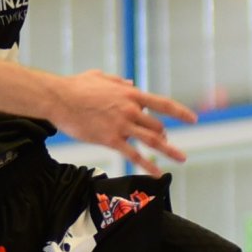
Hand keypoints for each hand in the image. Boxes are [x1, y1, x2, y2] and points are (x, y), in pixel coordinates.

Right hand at [50, 70, 194, 173]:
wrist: (59, 99)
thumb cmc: (76, 86)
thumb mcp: (101, 77)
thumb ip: (119, 82)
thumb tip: (132, 84)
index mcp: (130, 94)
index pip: (163, 104)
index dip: (180, 112)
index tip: (193, 119)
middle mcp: (131, 110)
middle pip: (157, 126)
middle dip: (162, 135)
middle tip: (163, 142)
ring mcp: (121, 126)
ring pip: (152, 140)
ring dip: (169, 150)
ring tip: (182, 159)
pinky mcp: (110, 139)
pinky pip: (134, 155)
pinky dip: (148, 165)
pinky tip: (157, 173)